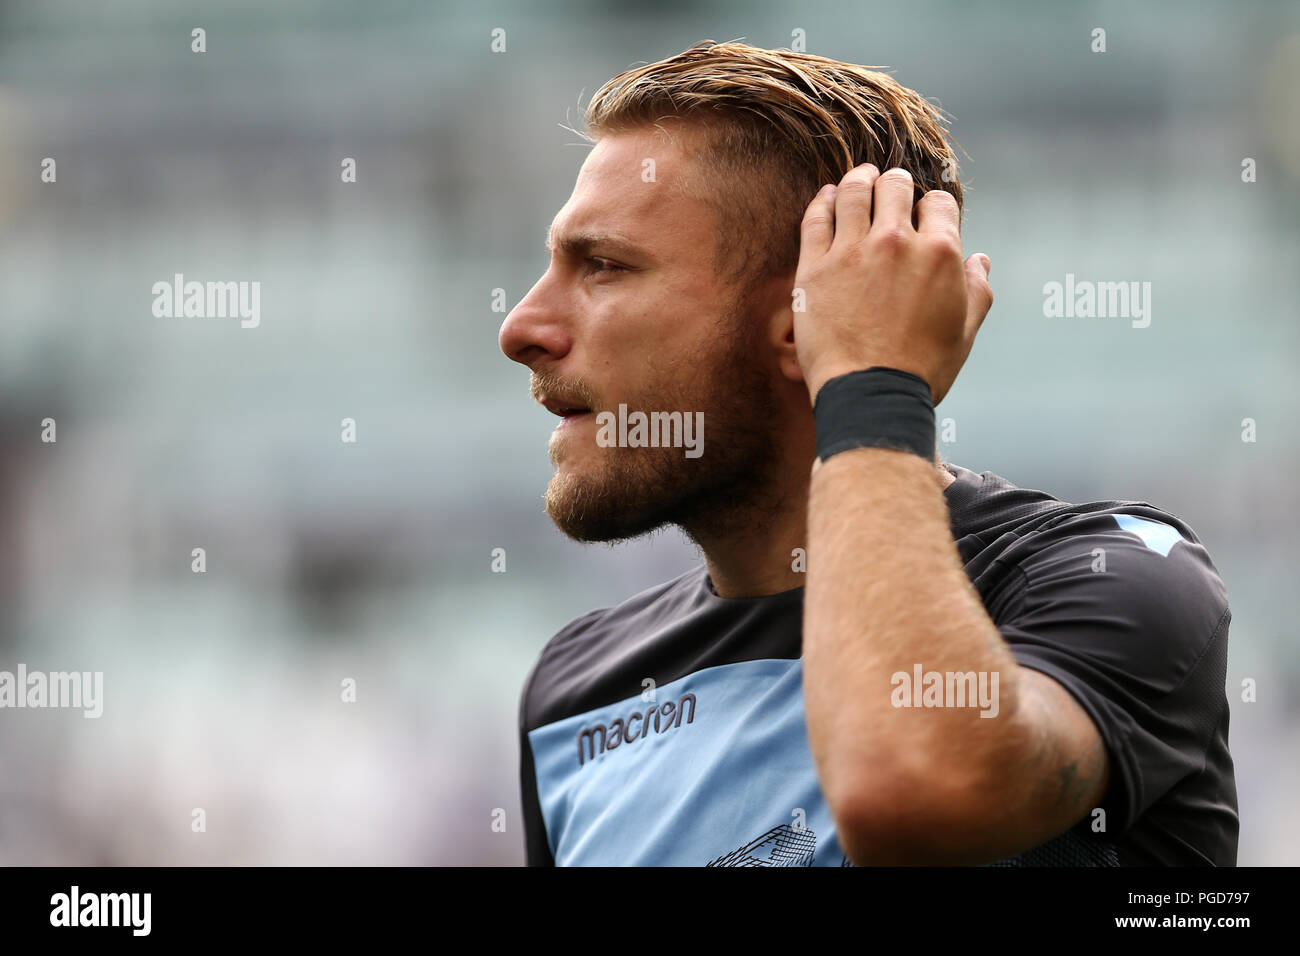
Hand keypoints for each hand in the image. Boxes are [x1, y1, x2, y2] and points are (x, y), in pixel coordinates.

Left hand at [792, 164, 991, 405]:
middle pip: (895, 186)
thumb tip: (981, 260)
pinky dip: (823, 200)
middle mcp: (896, 242)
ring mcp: (852, 251)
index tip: (923, 213)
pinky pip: (816, 218)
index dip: (932, 206)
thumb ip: (977, 291)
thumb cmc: (921, 371)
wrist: (869, 395)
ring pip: (854, 191)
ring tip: (860, 178)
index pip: (938, 203)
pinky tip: (827, 196)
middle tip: (890, 185)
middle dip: (895, 183)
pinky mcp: (814, 267)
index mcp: (940, 253)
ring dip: (859, 179)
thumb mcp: (964, 333)